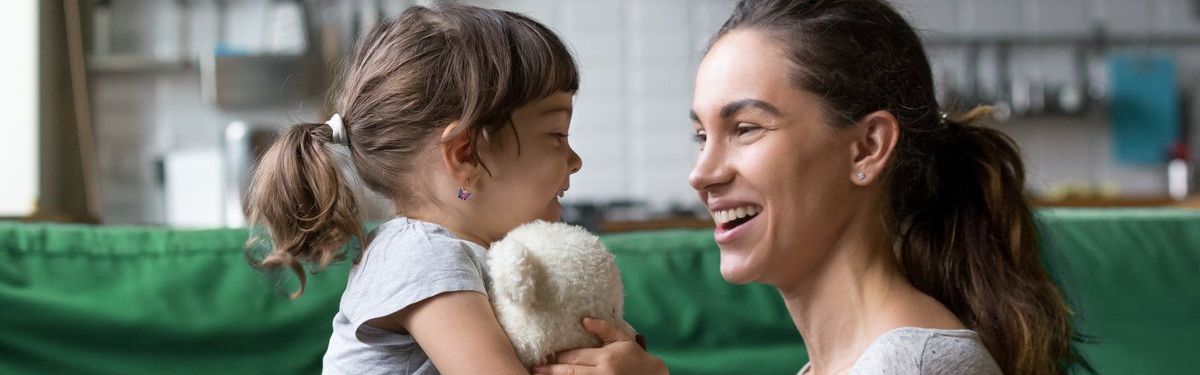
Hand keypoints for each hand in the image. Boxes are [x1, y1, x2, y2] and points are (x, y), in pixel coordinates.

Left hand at [532, 318, 667, 374]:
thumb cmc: (635, 357)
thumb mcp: (622, 338)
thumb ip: (604, 328)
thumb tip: (584, 320)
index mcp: (605, 357)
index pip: (575, 357)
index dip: (559, 357)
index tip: (547, 355)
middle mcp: (602, 373)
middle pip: (570, 372)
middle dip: (551, 370)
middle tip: (535, 368)